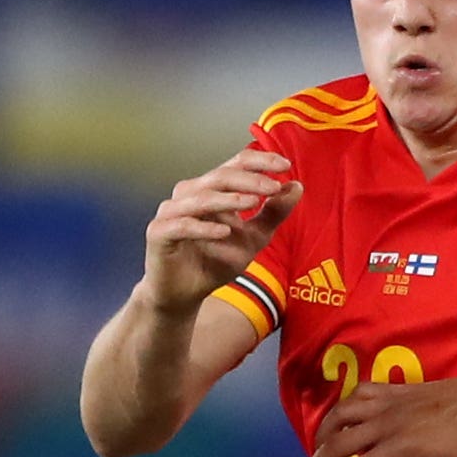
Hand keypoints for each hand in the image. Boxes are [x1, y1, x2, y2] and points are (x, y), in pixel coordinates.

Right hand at [139, 151, 299, 313]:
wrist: (185, 294)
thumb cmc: (215, 261)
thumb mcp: (254, 238)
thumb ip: (273, 213)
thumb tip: (296, 186)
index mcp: (211, 188)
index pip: (236, 164)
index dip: (260, 161)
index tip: (286, 166)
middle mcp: (190, 193)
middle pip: (220, 176)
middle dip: (249, 180)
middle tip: (274, 186)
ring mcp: (172, 211)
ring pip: (201, 197)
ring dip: (229, 199)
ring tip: (253, 202)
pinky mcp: (159, 232)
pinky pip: (182, 226)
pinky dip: (204, 228)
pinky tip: (224, 232)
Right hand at [298, 374, 456, 456]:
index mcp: (397, 447)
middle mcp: (385, 422)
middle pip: (336, 442)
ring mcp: (389, 402)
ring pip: (342, 413)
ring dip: (323, 432)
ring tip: (316, 450)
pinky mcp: (396, 389)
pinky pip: (360, 392)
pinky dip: (345, 405)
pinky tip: (343, 416)